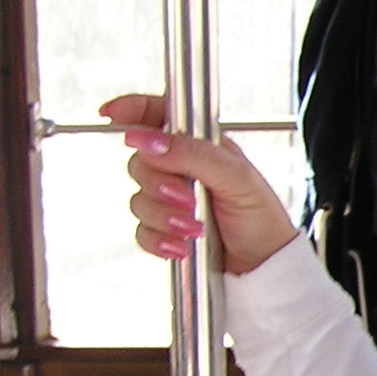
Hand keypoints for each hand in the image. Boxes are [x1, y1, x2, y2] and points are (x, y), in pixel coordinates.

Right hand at [98, 94, 299, 274]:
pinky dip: (159, 239)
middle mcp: (181, 170)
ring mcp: (170, 201)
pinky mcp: (164, 230)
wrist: (264, 265)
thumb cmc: (262, 217)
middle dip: (158, 184)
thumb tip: (149, 140)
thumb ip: (194, 154)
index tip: (111, 115)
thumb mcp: (237, 178)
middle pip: (140, 162)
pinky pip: (142, 231)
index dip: (133, 110)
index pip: (159, 117)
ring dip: (164, 216)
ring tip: (195, 228)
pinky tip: (182, 245)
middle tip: (186, 199)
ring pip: (138, 200)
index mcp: (201, 146)